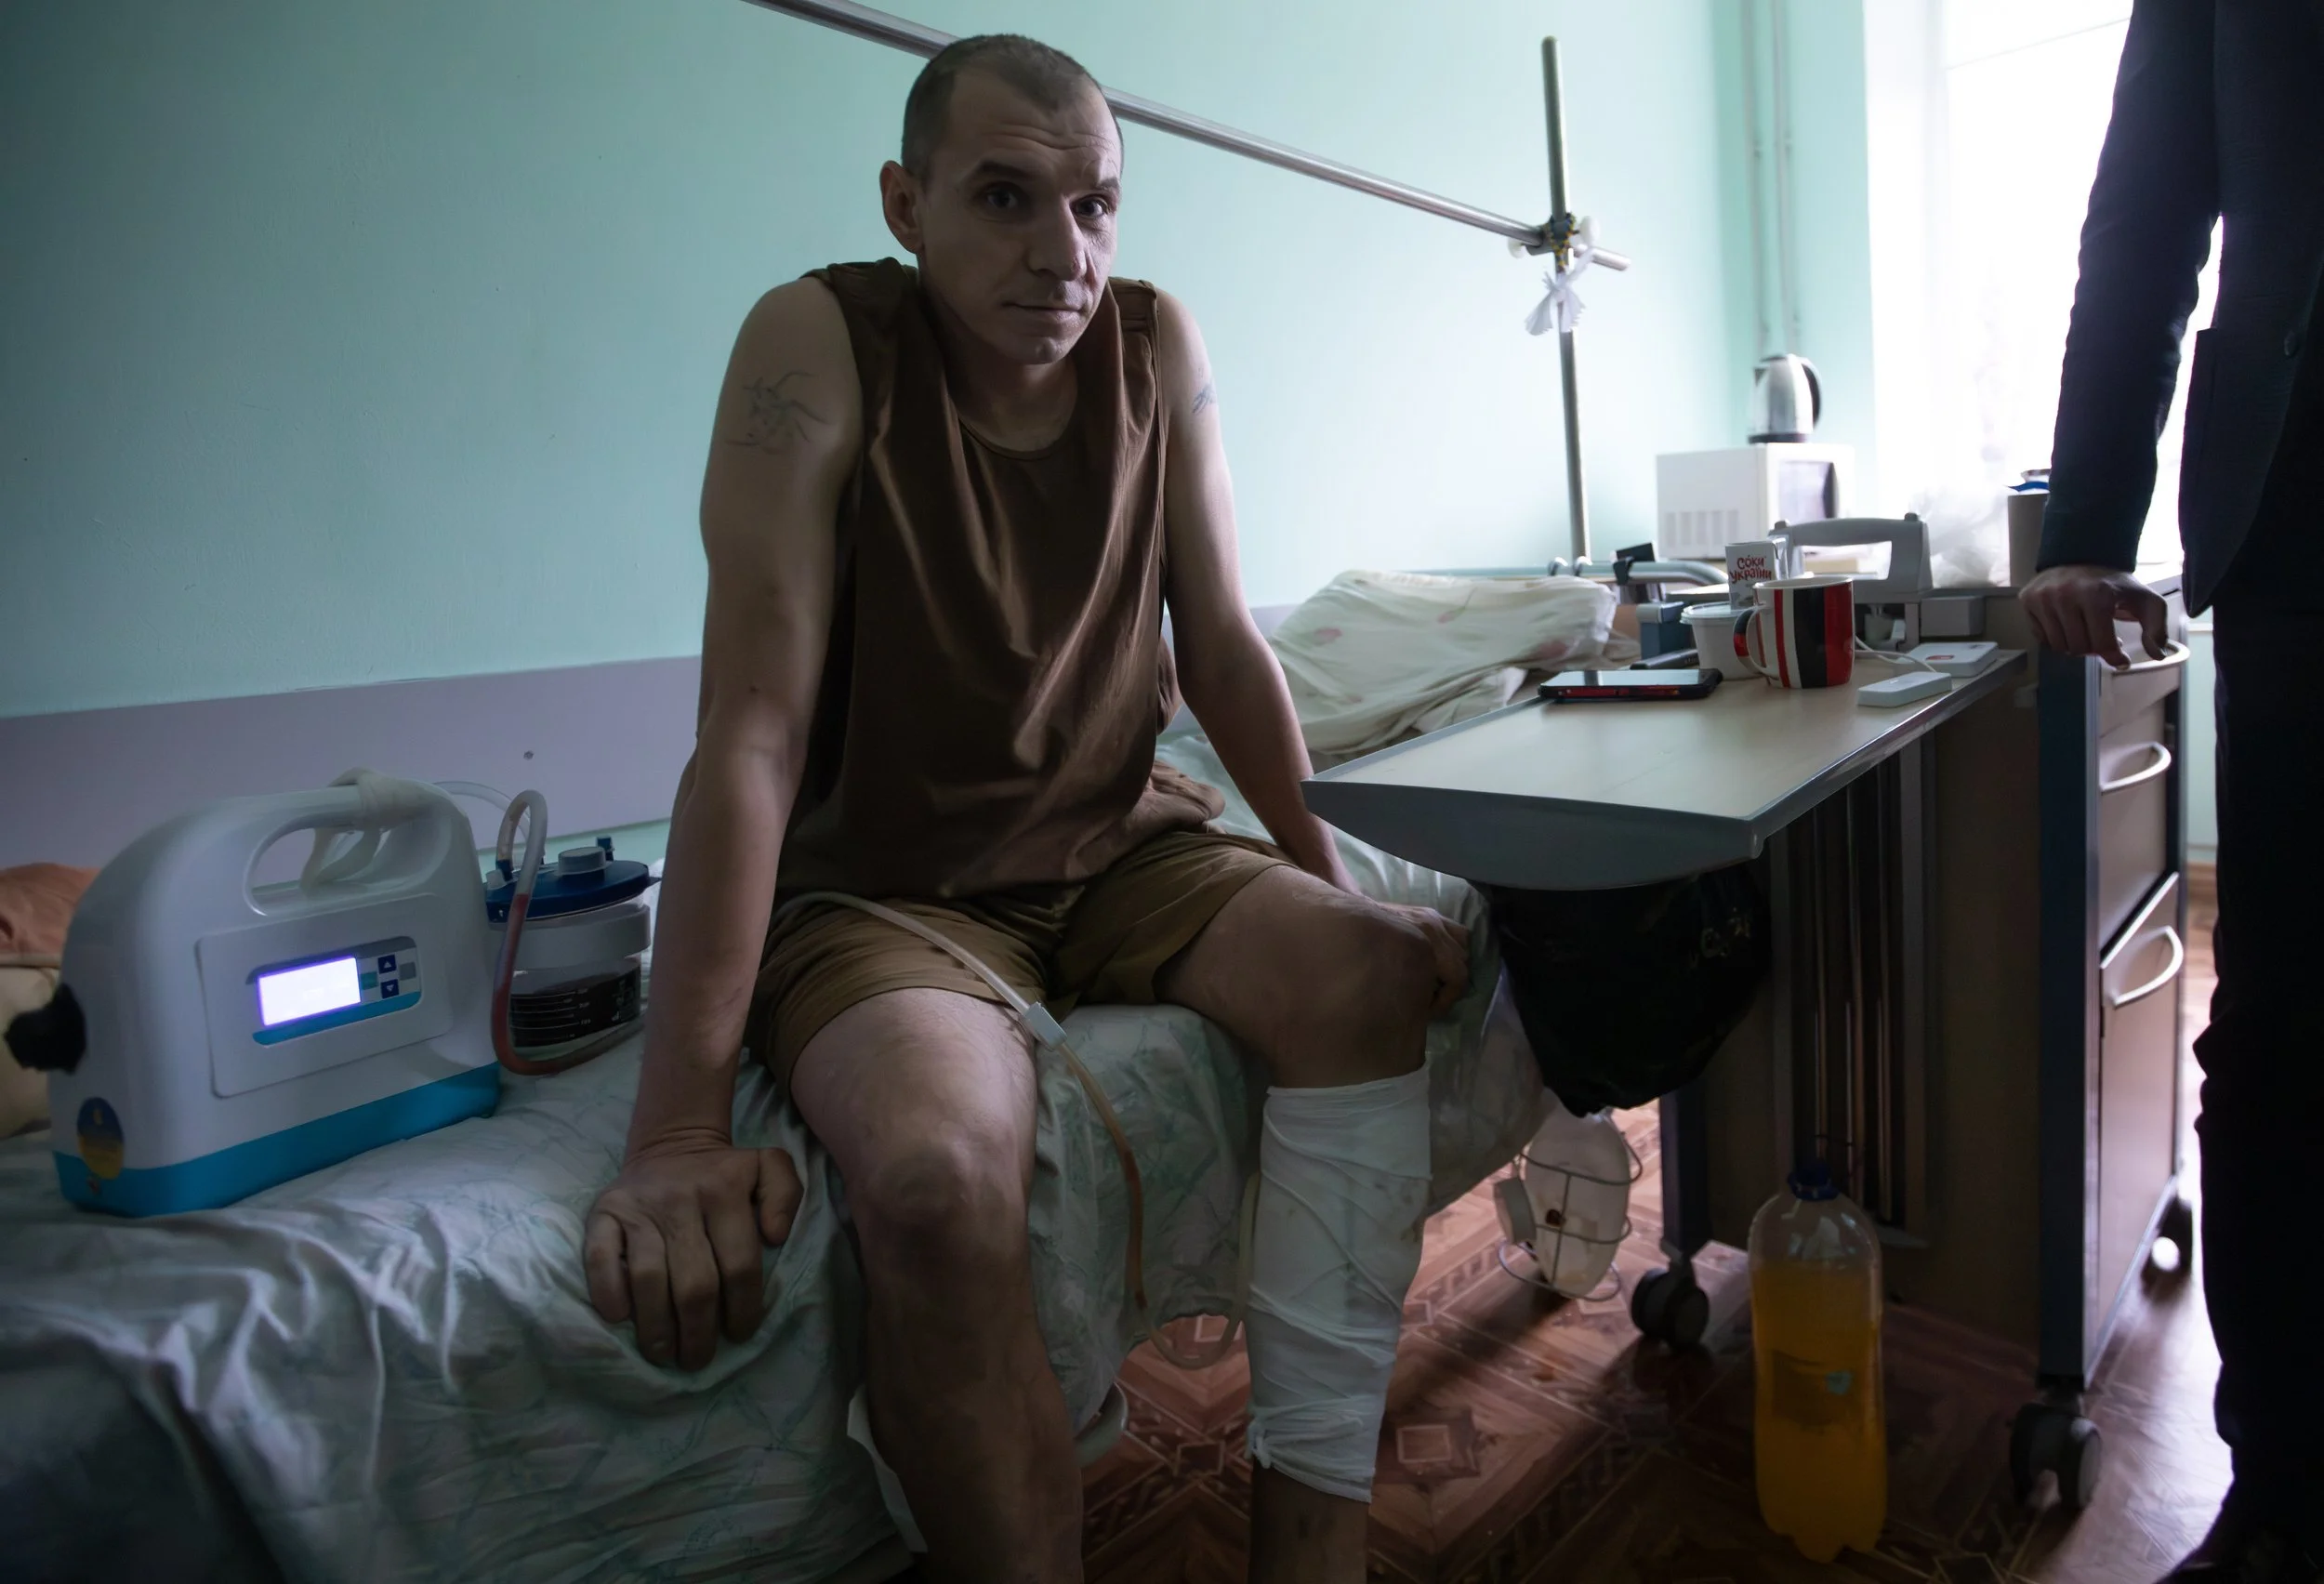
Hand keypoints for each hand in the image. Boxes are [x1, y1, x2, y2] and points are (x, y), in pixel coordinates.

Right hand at [583, 1134, 801, 1369]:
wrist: (671, 1143)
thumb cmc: (725, 1173)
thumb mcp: (769, 1168)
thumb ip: (785, 1196)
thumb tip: (774, 1237)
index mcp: (726, 1191)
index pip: (740, 1265)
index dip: (742, 1309)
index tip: (739, 1335)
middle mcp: (682, 1199)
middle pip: (694, 1283)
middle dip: (698, 1333)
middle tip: (697, 1359)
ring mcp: (640, 1206)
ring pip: (649, 1278)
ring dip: (657, 1327)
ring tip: (664, 1354)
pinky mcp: (605, 1211)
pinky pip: (600, 1257)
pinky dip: (609, 1291)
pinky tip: (620, 1318)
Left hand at [1374, 901, 1472, 1016]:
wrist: (1348, 920)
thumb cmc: (1364, 952)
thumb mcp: (1389, 977)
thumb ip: (1412, 987)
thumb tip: (1421, 1006)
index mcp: (1426, 945)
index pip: (1457, 978)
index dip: (1445, 1001)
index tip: (1427, 1012)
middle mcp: (1434, 929)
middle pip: (1461, 965)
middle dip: (1448, 988)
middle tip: (1429, 1001)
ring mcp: (1433, 918)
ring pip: (1463, 947)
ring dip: (1453, 966)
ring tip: (1436, 979)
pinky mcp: (1428, 913)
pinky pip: (1457, 930)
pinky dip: (1455, 945)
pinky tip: (1442, 957)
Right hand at [2021, 564, 2168, 668]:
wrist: (2083, 556)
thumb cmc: (2114, 584)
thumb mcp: (2144, 601)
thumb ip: (2156, 628)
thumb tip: (2158, 655)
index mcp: (2096, 595)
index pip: (2101, 644)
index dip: (2114, 656)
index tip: (2121, 659)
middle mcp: (2064, 595)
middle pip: (2078, 648)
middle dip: (2093, 648)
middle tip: (2101, 637)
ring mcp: (2042, 598)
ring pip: (2058, 646)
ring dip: (2074, 644)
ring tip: (2085, 631)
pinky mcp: (2027, 600)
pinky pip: (2041, 637)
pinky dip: (2056, 637)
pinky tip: (2067, 625)